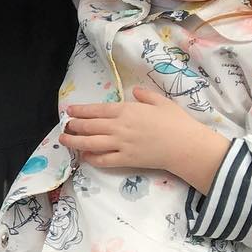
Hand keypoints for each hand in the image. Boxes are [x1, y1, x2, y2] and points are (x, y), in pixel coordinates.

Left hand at [62, 86, 227, 190]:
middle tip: (65, 126)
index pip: (96, 110)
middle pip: (89, 126)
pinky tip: (84, 156)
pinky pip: (103, 160)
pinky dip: (91, 158)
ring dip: (74, 141)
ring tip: (64, 140)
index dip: (80, 111)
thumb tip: (134, 90)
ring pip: (90, 143)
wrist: (186, 146)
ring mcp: (121, 144)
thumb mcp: (161, 102)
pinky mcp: (126, 160)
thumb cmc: (176, 122)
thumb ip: (145, 95)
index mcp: (126, 111)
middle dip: (73, 126)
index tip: (69, 111)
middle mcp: (119, 127)